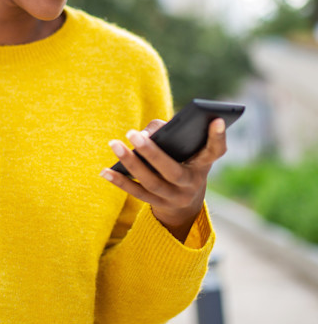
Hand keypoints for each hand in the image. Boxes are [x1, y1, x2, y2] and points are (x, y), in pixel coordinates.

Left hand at [101, 119, 226, 241]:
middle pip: (172, 171)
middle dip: (151, 153)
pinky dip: (121, 181)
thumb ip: (167, 133)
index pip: (215, 151)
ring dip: (131, 163)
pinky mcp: (158, 204)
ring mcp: (175, 197)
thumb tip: (144, 135)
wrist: (185, 199)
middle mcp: (192, 183)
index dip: (217, 137)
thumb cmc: (181, 159)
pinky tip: (105, 171)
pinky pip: (137, 193)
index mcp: (203, 164)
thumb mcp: (184, 147)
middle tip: (132, 134)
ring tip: (114, 144)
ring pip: (151, 182)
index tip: (216, 118)